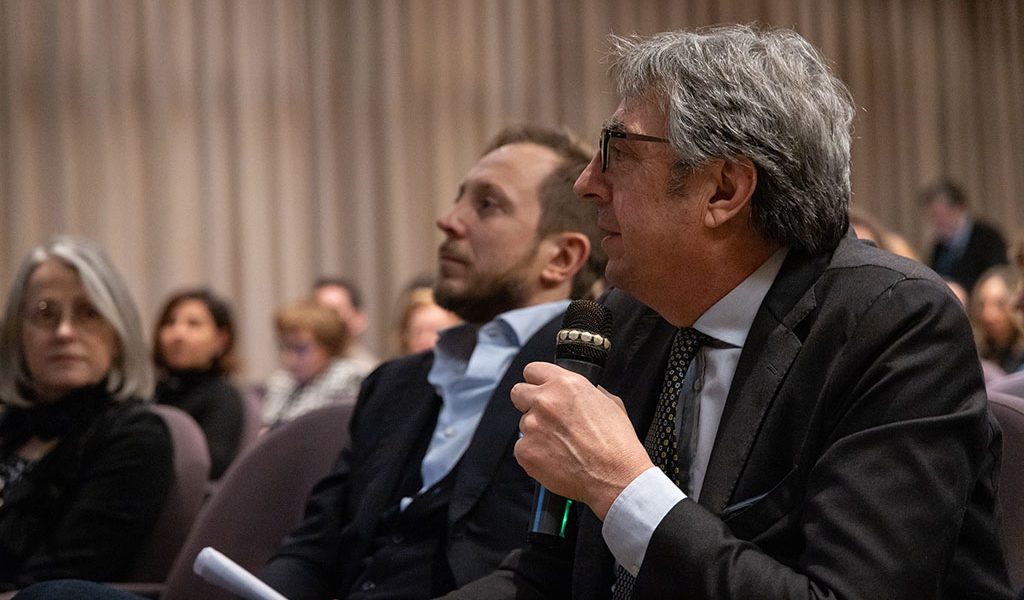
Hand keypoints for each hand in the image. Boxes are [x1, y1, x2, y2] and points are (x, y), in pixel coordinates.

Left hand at [512, 361, 653, 519]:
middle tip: (545, 418)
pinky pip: (522, 448)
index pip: (532, 370)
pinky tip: (555, 460)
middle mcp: (545, 401)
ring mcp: (532, 426)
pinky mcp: (525, 451)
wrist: (616, 477)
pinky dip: (535, 454)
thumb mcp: (610, 403)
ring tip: (561, 446)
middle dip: (528, 403)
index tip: (539, 389)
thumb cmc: (617, 443)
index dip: (537, 381)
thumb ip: (587, 391)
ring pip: (523, 424)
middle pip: (518, 393)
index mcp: (565, 384)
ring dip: (536, 432)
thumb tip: (578, 391)